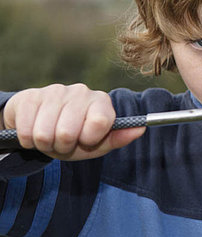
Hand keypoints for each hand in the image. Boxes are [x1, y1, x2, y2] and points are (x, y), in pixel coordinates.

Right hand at [2, 84, 144, 159]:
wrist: (42, 124)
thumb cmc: (75, 136)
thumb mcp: (98, 143)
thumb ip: (118, 138)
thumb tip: (141, 129)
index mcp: (101, 101)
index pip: (99, 122)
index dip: (89, 139)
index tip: (86, 140)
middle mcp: (81, 91)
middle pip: (67, 133)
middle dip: (63, 145)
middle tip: (65, 141)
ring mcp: (55, 91)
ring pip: (44, 134)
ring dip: (45, 143)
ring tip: (50, 136)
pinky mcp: (31, 96)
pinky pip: (26, 131)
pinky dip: (28, 139)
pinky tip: (35, 129)